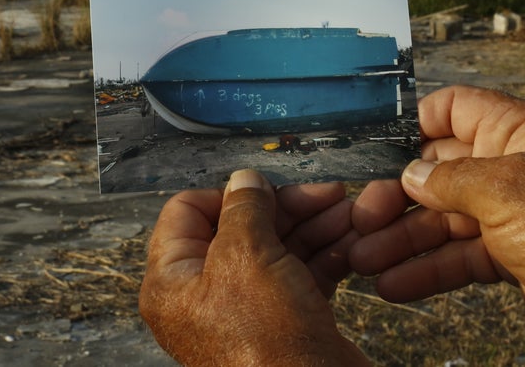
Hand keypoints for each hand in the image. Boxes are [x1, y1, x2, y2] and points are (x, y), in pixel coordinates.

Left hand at [140, 169, 369, 365]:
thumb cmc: (267, 344)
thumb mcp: (246, 256)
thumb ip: (243, 209)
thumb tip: (244, 179)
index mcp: (172, 281)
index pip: (186, 212)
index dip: (228, 194)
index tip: (266, 184)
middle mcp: (202, 296)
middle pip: (240, 227)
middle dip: (287, 207)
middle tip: (326, 192)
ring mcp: (245, 311)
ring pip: (276, 249)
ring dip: (314, 227)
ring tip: (349, 212)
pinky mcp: (284, 323)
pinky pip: (299, 276)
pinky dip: (325, 257)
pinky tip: (352, 242)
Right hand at [348, 85, 524, 364]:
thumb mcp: (505, 191)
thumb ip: (449, 179)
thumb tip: (409, 176)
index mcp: (522, 129)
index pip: (456, 108)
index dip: (414, 123)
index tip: (375, 145)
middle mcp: (515, 163)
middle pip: (439, 169)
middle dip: (397, 196)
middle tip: (360, 219)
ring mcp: (512, 209)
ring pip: (443, 217)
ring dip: (403, 239)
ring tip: (361, 260)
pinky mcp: (512, 250)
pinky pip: (458, 253)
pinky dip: (427, 268)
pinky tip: (394, 285)